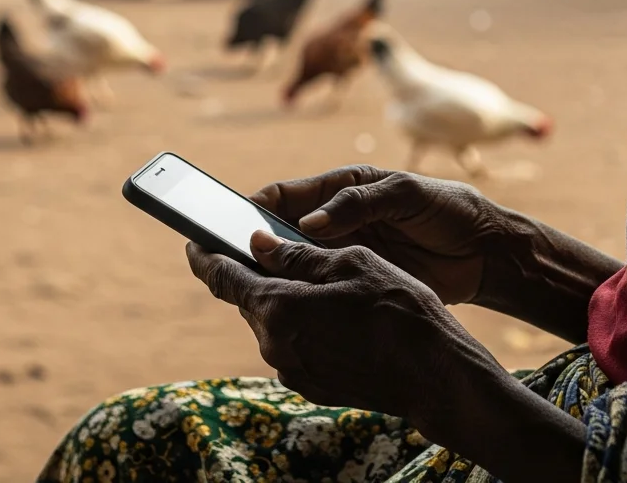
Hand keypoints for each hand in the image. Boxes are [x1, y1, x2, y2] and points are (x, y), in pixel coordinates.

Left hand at [187, 233, 495, 419]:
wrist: (433, 373)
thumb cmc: (397, 308)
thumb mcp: (351, 263)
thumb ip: (298, 255)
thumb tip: (259, 244)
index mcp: (278, 307)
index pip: (222, 276)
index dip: (205, 254)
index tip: (193, 240)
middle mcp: (274, 343)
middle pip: (249, 299)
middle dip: (255, 272)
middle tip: (271, 247)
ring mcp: (292, 369)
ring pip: (272, 321)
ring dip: (284, 298)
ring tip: (316, 277)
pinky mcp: (310, 385)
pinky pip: (292, 343)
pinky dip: (301, 322)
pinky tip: (334, 311)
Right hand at [250, 165, 510, 304]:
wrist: (483, 251)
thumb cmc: (447, 208)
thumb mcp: (405, 194)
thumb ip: (359, 202)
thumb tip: (308, 222)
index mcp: (342, 187)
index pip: (284, 195)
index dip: (252, 207)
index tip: (226, 225)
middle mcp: (334, 219)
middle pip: (279, 232)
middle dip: (251, 246)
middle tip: (224, 266)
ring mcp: (343, 251)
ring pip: (292, 264)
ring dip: (271, 275)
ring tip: (246, 292)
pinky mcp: (355, 280)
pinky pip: (316, 287)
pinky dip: (298, 296)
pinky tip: (284, 311)